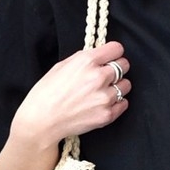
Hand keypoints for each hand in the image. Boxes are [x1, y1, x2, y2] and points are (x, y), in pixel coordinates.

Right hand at [12, 41, 131, 146]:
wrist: (43, 120)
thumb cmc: (47, 93)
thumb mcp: (62, 65)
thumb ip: (84, 59)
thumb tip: (98, 57)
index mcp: (87, 61)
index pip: (117, 48)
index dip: (114, 52)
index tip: (111, 57)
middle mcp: (99, 77)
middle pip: (124, 66)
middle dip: (118, 68)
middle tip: (108, 75)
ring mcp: (105, 97)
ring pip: (126, 86)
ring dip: (118, 87)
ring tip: (105, 91)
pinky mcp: (107, 115)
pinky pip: (124, 104)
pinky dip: (118, 103)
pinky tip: (105, 103)